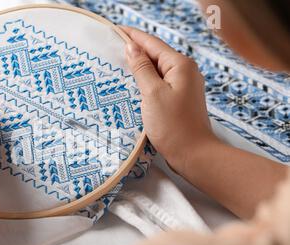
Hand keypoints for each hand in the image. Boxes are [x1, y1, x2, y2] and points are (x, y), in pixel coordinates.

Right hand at [122, 26, 218, 171]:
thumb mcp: (152, 93)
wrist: (193, 154)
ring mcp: (183, 86)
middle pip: (155, 54)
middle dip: (134, 50)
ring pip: (156, 69)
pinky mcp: (179, 99)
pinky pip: (159, 83)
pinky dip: (145, 80)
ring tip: (117, 63)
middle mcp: (185, 71)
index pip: (152, 43)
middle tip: (111, 46)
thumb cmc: (174, 126)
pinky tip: (132, 83)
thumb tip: (131, 47)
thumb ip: (141, 68)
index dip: (132, 36)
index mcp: (180, 65)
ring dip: (138, 66)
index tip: (114, 30)